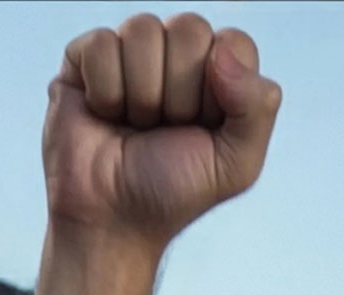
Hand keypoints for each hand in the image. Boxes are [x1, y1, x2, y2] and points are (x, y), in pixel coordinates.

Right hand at [42, 14, 280, 253]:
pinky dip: (106, 91)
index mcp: (221, 76)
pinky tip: (105, 115)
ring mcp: (131, 53)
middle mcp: (177, 57)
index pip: (234, 43)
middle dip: (180, 92)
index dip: (220, 88)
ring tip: (136, 124)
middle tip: (167, 128)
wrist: (114, 216)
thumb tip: (222, 53)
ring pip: (144, 29)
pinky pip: (102, 44)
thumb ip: (257, 108)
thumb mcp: (238, 163)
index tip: (205, 126)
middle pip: (190, 28)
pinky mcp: (86, 57)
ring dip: (142, 94)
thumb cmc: (175, 190)